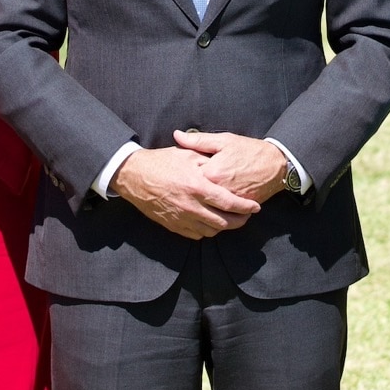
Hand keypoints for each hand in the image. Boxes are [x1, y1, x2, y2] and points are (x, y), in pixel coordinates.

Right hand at [109, 146, 262, 238]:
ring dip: (224, 227)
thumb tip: (225, 167)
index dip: (245, 207)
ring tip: (230, 219)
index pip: (229, 202)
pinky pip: (196, 235)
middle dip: (239, 221)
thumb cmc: (161, 162)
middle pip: (223, 222)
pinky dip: (207, 231)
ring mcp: (181, 218)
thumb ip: (208, 162)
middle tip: (246, 216)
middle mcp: (191, 206)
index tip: (255, 207)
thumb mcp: (187, 155)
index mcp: (197, 187)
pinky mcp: (173, 225)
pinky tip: (211, 223)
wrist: (134, 176)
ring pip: (211, 231)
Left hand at [173, 130, 289, 203]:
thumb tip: (176, 135)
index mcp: (211, 173)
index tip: (181, 174)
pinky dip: (217, 210)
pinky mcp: (238, 209)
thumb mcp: (223, 140)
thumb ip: (198, 140)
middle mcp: (220, 190)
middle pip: (197, 196)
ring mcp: (230, 201)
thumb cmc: (248, 150)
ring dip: (203, 203)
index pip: (188, 179)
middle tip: (186, 189)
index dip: (184, 175)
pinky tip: (211, 206)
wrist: (275, 164)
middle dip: (191, 192)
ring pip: (209, 206)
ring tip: (197, 199)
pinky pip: (223, 213)